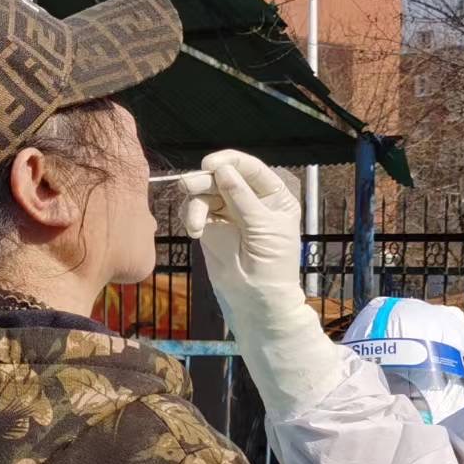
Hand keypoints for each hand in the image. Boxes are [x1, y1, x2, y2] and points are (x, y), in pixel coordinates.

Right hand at [178, 150, 303, 321]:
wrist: (257, 302)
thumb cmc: (272, 266)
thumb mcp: (263, 228)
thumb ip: (242, 198)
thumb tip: (223, 169)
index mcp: (274, 196)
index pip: (251, 168)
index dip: (231, 161)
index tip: (211, 164)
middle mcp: (251, 199)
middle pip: (225, 176)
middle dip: (206, 179)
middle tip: (188, 185)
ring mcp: (229, 211)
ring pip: (207, 190)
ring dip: (196, 200)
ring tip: (194, 221)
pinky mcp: (211, 225)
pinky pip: (196, 209)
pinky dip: (192, 215)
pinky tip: (195, 231)